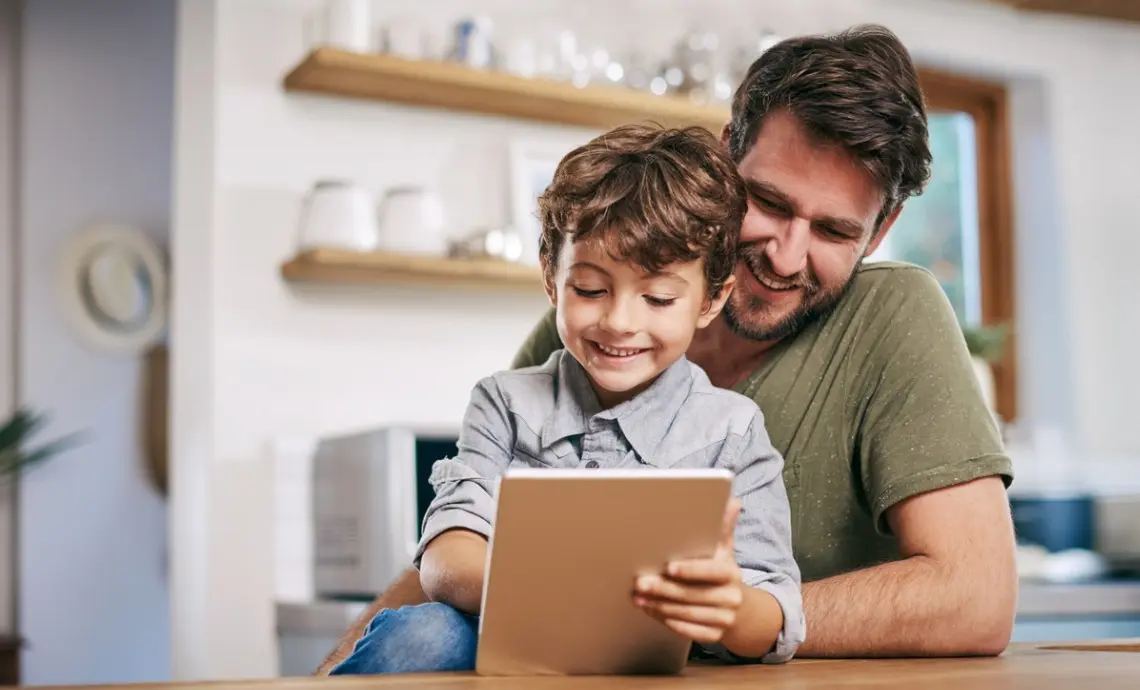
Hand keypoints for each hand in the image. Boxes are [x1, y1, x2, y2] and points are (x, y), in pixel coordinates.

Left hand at [632, 498, 744, 644]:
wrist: (740, 610)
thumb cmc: (722, 573)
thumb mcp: (724, 550)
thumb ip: (723, 528)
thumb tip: (732, 500)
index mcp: (732, 573)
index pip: (711, 572)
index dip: (690, 570)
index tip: (668, 567)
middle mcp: (732, 597)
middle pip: (692, 594)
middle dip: (663, 589)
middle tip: (640, 582)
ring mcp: (724, 619)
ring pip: (687, 613)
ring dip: (659, 606)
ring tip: (638, 597)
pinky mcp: (715, 636)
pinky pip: (688, 631)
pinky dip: (668, 621)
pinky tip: (651, 612)